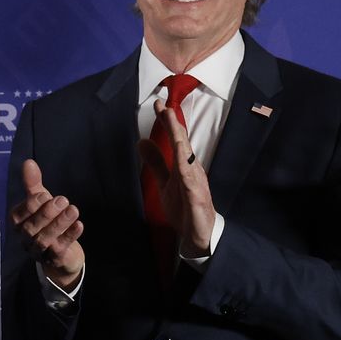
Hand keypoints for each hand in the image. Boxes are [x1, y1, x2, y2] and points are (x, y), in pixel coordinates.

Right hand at [9, 159, 84, 288]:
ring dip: (59, 224)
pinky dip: (70, 236)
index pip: (18, 215)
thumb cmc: (47, 222)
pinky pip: (60, 248)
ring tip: (73, 210)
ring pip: (44, 239)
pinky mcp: (55, 258)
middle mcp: (25, 239)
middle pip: (31, 228)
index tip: (45, 195)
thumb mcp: (41, 201)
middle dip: (46, 213)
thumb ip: (33, 183)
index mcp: (18, 223)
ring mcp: (39, 251)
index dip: (32, 205)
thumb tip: (28, 162)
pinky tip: (79, 225)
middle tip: (63, 200)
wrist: (60, 253)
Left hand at [136, 103, 215, 255]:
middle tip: (165, 106)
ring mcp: (196, 183)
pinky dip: (186, 170)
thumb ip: (156, 163)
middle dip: (174, 125)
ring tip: (174, 125)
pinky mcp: (197, 199)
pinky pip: (191, 183)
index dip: (168, 122)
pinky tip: (181, 160)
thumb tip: (142, 142)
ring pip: (187, 158)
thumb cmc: (185, 207)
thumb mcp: (165, 182)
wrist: (198, 234)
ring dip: (180, 141)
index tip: (158, 104)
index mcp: (184, 165)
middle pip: (183, 143)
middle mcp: (191, 170)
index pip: (175, 139)